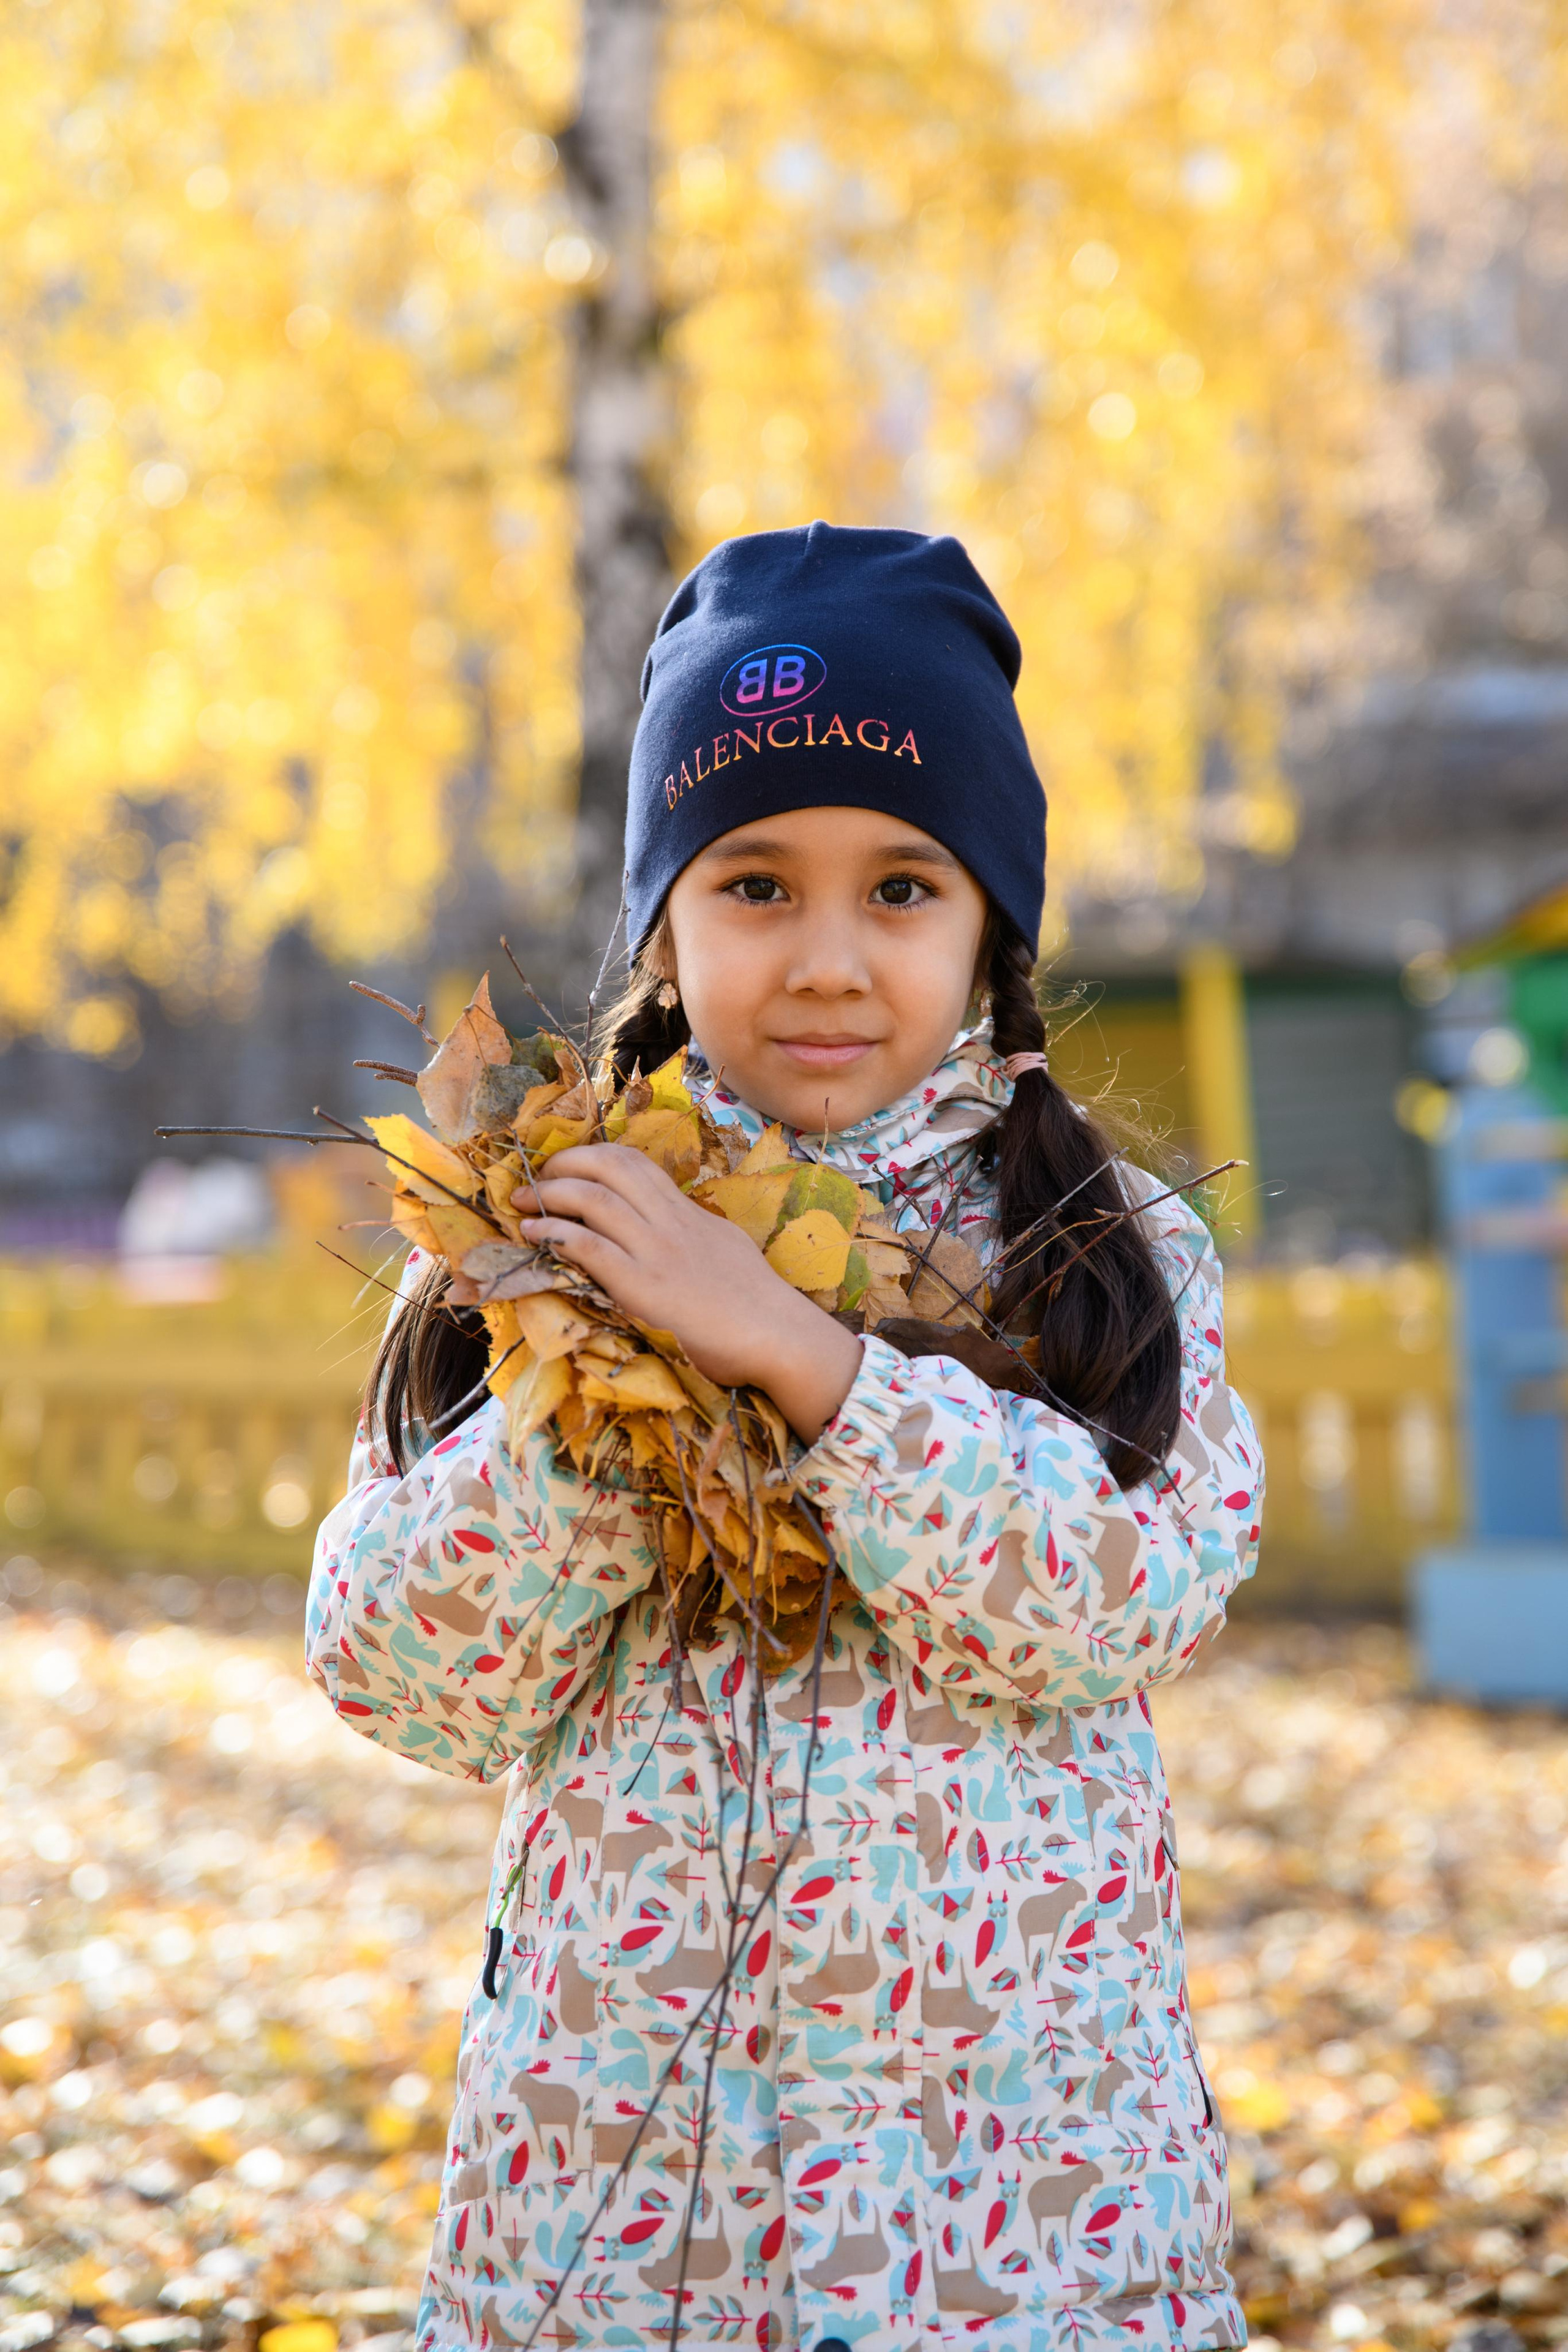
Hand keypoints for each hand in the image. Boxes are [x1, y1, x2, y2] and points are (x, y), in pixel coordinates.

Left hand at [512, 1144, 863, 1443]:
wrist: (778, 1337)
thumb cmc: (757, 1303)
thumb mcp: (726, 1248)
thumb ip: (695, 1231)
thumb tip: (671, 1224)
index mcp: (688, 1213)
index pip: (636, 1163)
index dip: (593, 1156)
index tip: (568, 1167)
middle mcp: (670, 1222)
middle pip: (610, 1166)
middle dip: (565, 1164)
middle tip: (537, 1179)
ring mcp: (656, 1252)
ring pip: (593, 1199)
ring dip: (550, 1194)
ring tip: (524, 1203)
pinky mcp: (642, 1286)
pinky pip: (589, 1246)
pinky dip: (555, 1233)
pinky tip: (535, 1236)